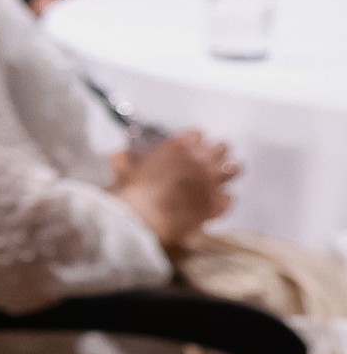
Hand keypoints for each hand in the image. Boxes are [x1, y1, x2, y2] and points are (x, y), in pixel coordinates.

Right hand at [112, 129, 238, 243]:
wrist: (142, 218)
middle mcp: (200, 160)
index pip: (197, 135)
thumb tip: (118, 157)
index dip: (193, 142)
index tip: (189, 148)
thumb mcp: (124, 171)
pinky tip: (217, 202)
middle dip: (216, 153)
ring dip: (227, 171)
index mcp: (179, 147)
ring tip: (222, 177)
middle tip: (209, 161)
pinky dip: (223, 200)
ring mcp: (211, 181)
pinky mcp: (216, 203)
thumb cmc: (132, 192)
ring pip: (234, 169)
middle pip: (221, 147)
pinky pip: (229, 198)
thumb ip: (124, 160)